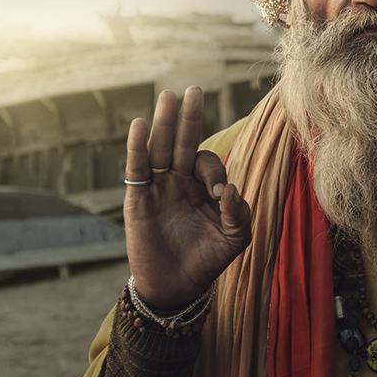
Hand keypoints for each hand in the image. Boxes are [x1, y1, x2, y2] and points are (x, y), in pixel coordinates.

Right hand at [123, 87, 251, 308]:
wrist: (177, 286)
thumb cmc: (208, 259)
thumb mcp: (235, 238)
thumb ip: (240, 213)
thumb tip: (229, 190)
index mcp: (204, 187)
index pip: (208, 164)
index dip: (214, 173)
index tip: (218, 196)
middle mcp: (180, 181)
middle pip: (183, 142)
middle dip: (189, 117)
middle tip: (194, 90)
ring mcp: (158, 188)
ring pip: (160, 149)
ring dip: (164, 123)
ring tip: (168, 96)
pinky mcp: (138, 199)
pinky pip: (137, 168)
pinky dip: (138, 146)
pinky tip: (141, 125)